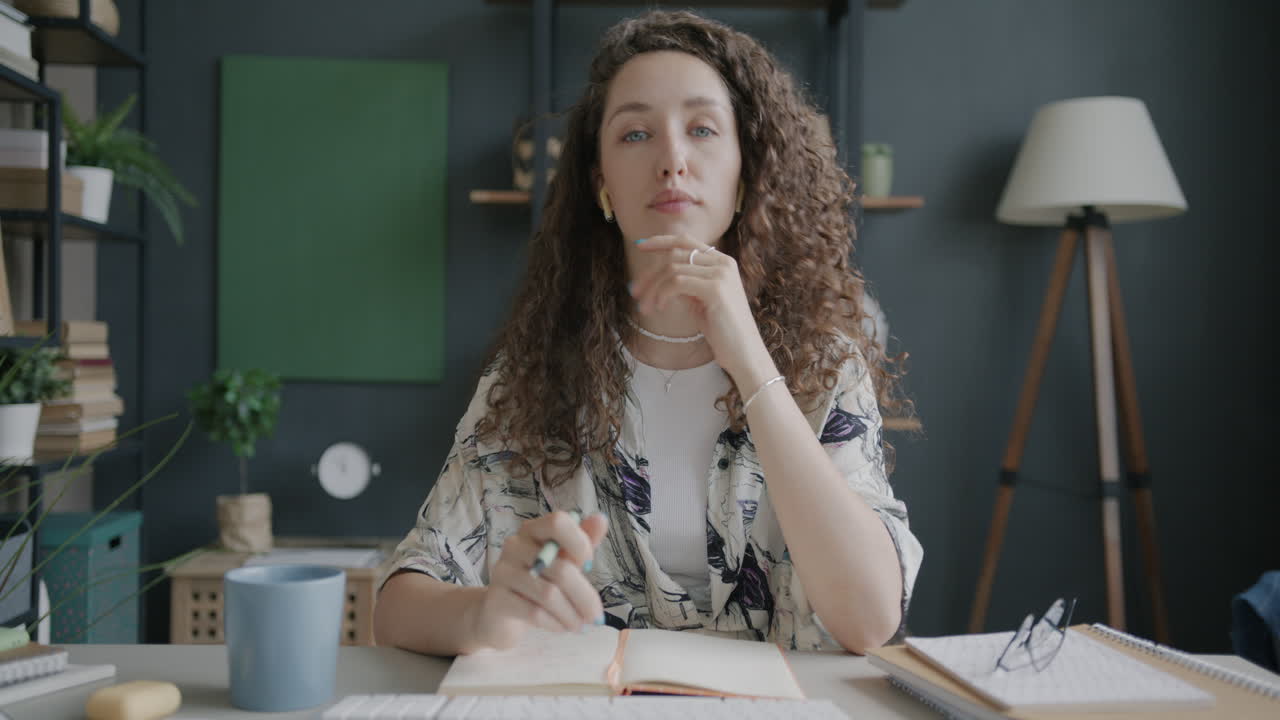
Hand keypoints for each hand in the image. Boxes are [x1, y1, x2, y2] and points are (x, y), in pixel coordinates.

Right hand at [468, 511, 608, 650]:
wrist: (499, 614)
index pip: (558, 522)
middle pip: (561, 569)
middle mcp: (514, 545)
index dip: (580, 543)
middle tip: (596, 616)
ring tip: (580, 626)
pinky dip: (555, 623)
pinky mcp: (497, 600)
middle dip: (585, 597)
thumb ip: (582, 541)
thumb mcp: (562, 560)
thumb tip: (601, 519)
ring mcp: (503, 572)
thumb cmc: (537, 582)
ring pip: (549, 594)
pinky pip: (534, 612)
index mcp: (533, 530)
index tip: (588, 566)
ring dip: (571, 615)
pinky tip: (562, 628)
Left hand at [630, 234, 778, 389]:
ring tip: (645, 307)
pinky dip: (662, 294)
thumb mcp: (699, 299)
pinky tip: (659, 308)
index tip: (640, 246)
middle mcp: (723, 262)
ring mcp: (721, 274)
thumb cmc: (721, 329)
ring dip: (653, 288)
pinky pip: (677, 282)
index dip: (661, 241)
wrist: (742, 351)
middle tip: (634, 292)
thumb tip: (657, 276)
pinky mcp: (716, 288)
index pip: (685, 241)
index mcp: (721, 261)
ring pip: (673, 269)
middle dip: (650, 273)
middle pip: (675, 255)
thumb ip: (685, 283)